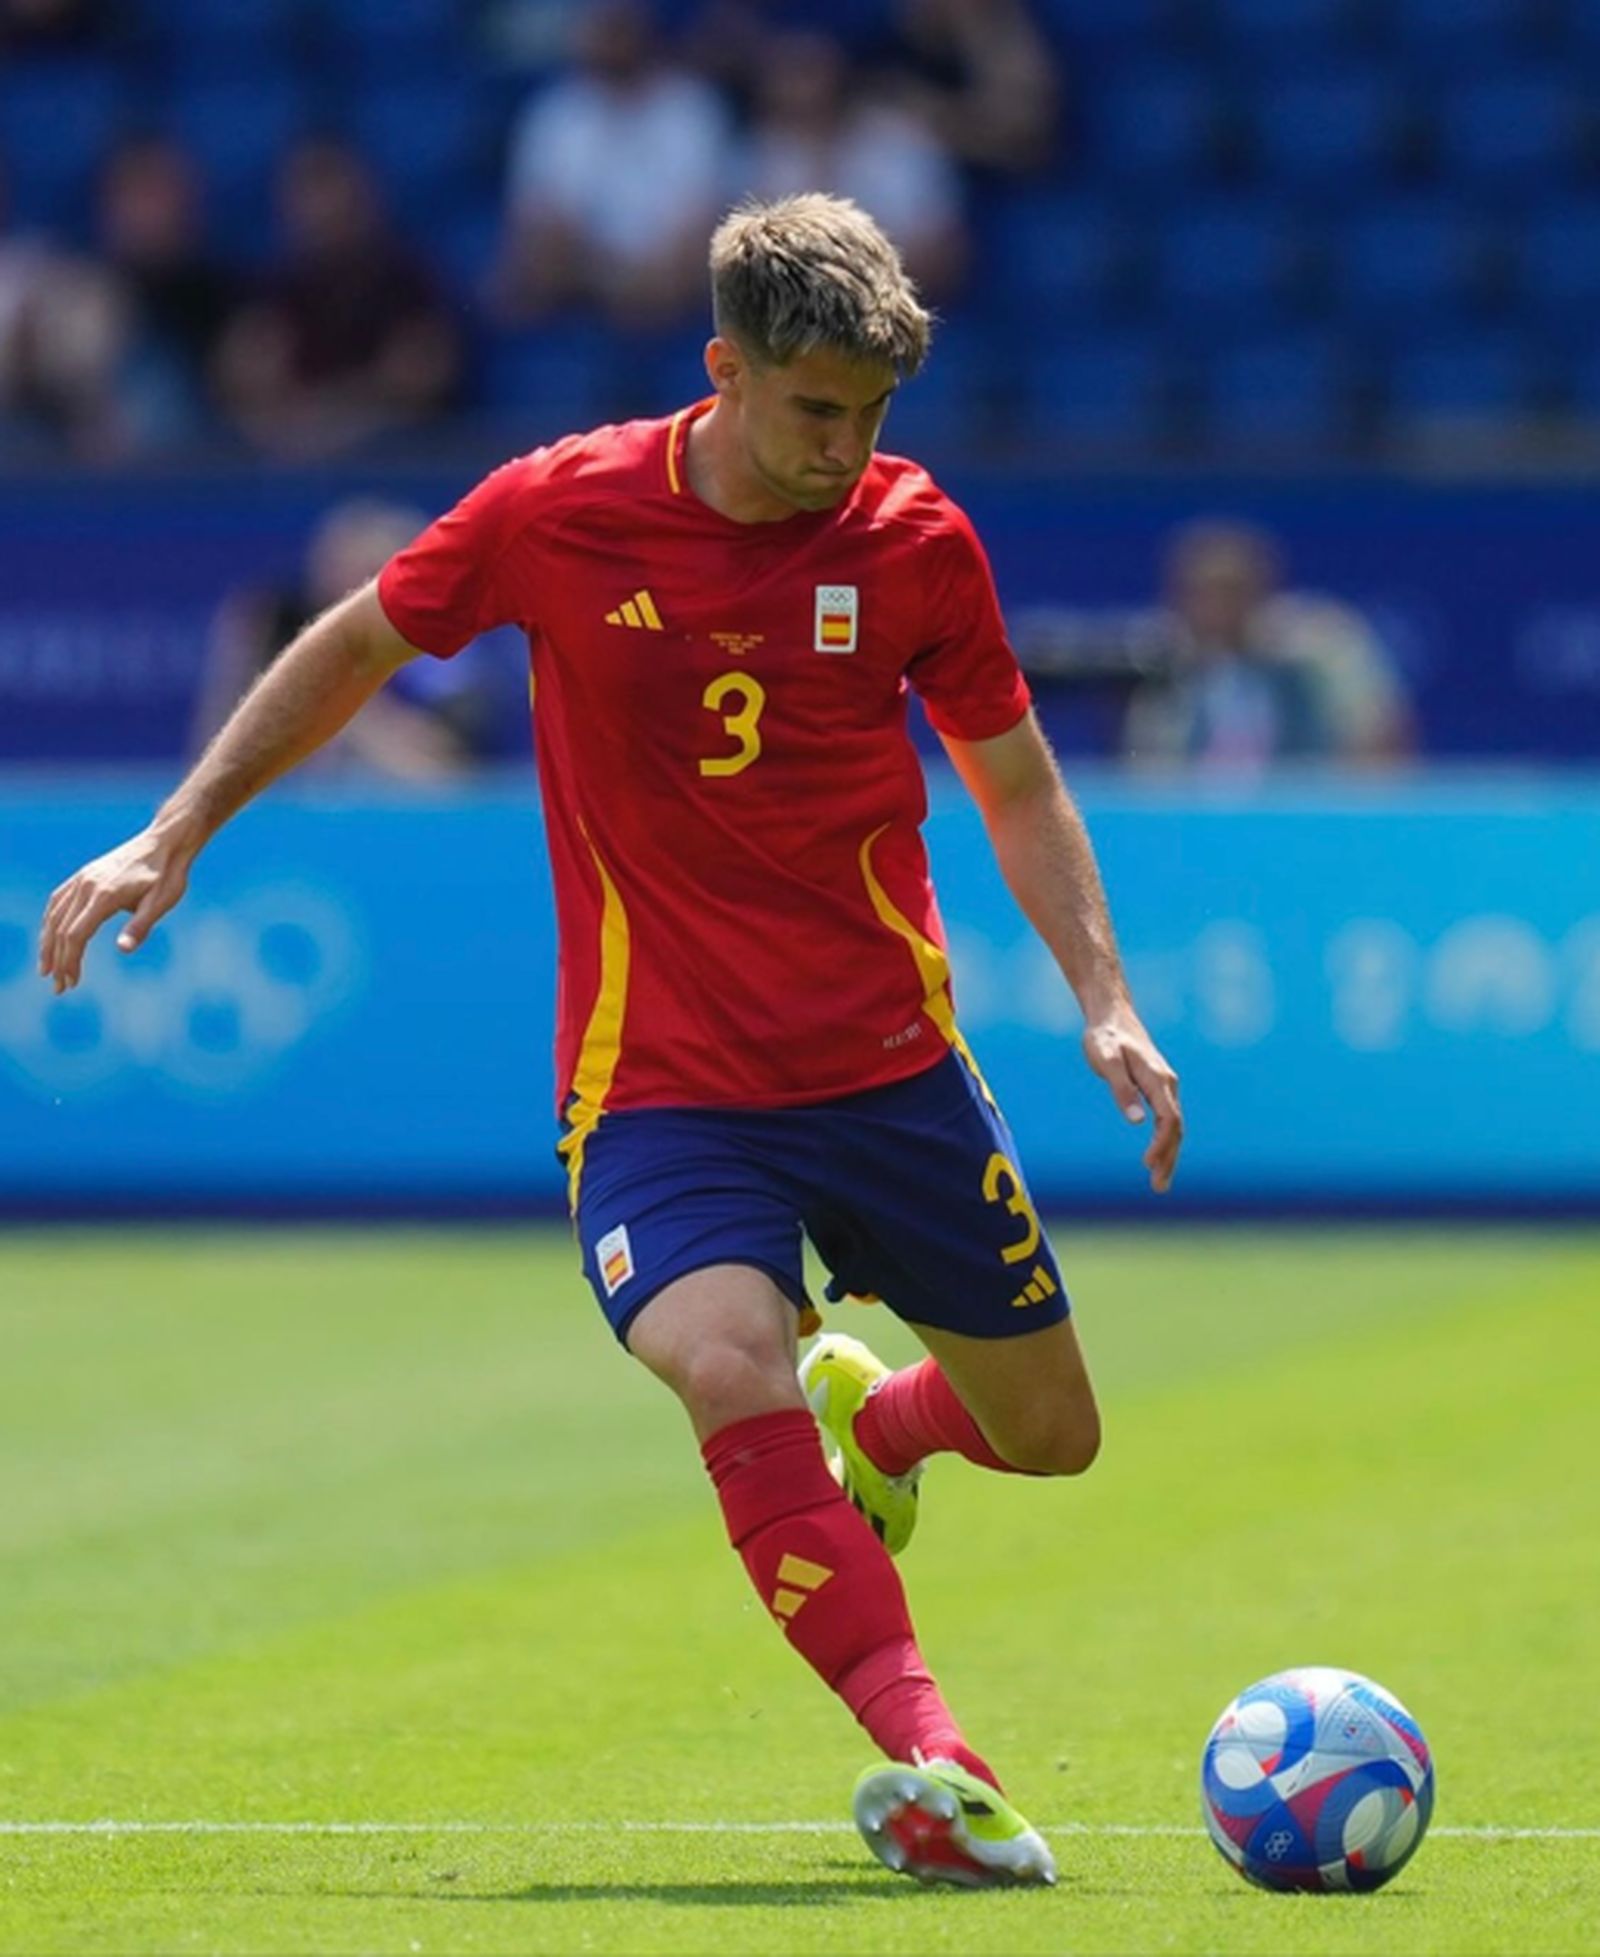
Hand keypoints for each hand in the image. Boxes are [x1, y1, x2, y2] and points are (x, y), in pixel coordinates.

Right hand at [37, 824, 196, 993]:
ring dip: (47, 943)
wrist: (166, 842)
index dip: (70, 961)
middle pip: (60, 928)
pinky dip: (50, 921)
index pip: (76, 935)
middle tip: (58, 987)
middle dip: (57, 960)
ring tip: (47, 968)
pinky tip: (50, 936)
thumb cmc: (168, 875)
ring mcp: (83, 878)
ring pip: (54, 915)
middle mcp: (87, 885)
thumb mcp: (162, 902)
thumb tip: (123, 949)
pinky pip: (58, 900)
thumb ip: (140, 926)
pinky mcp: (84, 874)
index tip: (71, 983)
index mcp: (104, 894)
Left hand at [1081, 1005, 1183, 1193]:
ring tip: (1159, 1182)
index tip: (1148, 1164)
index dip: (1161, 1144)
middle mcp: (1167, 1084)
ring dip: (1169, 1154)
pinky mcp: (1157, 1087)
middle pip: (1176, 1128)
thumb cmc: (1105, 1037)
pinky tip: (1157, 1157)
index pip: (1168, 1119)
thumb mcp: (1107, 1061)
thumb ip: (1122, 1090)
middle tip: (1159, 1187)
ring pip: (1173, 1126)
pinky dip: (1165, 1141)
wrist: (1111, 1014)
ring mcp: (1164, 1086)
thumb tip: (1136, 1122)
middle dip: (1169, 1158)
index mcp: (1157, 1079)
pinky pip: (1167, 1119)